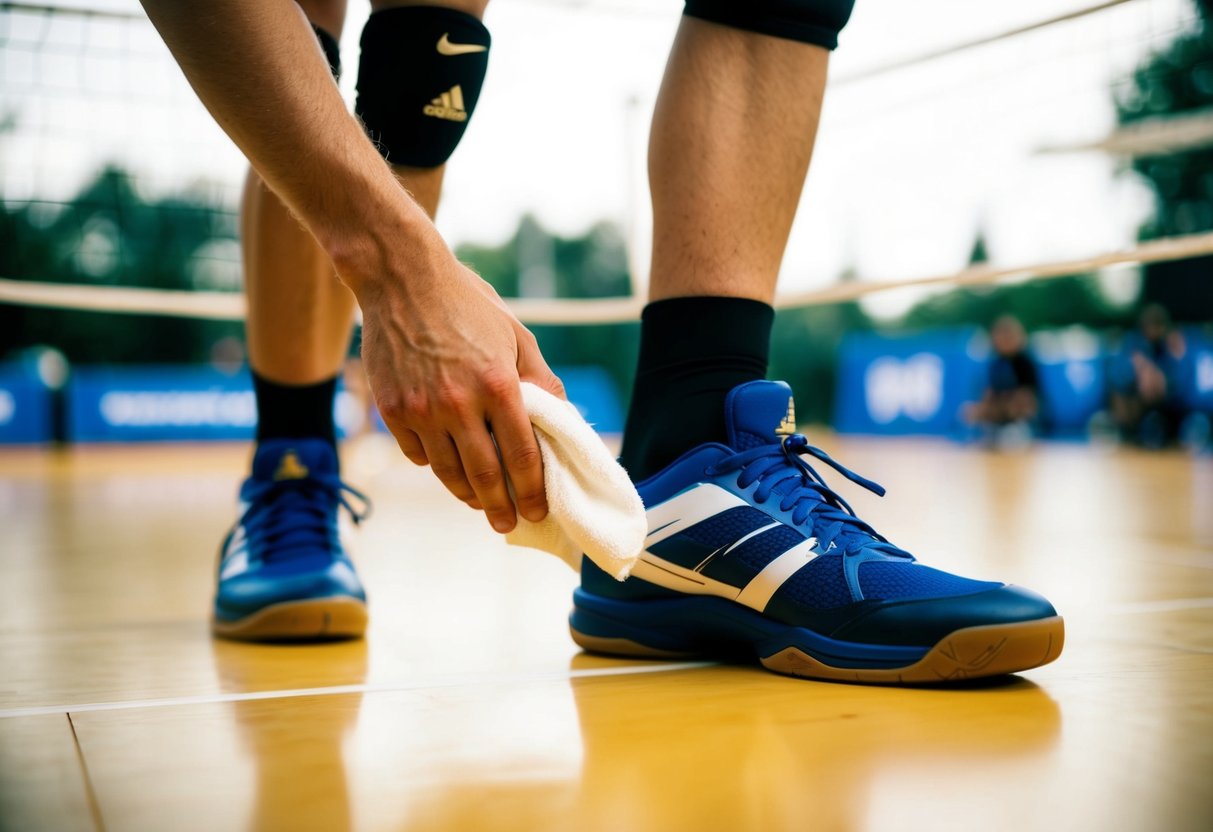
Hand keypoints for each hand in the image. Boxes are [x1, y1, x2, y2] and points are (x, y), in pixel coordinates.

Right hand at [355, 251, 564, 532]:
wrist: (402, 279)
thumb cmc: (467, 305)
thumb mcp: (517, 336)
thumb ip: (542, 381)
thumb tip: (562, 420)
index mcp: (498, 385)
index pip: (521, 457)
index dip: (532, 490)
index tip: (538, 509)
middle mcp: (459, 404)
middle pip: (485, 476)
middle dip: (501, 508)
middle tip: (509, 524)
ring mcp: (421, 410)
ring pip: (448, 473)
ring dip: (467, 495)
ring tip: (479, 504)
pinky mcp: (392, 411)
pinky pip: (418, 455)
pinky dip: (435, 465)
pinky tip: (447, 467)